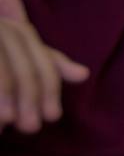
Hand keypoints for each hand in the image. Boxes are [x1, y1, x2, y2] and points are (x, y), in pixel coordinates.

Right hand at [0, 0, 88, 133]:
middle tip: (31, 128)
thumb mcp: (20, 59)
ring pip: (1, 71)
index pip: (39, 60)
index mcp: (12, 27)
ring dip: (3, 98)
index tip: (53, 117)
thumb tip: (83, 74)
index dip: (49, 88)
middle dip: (28, 99)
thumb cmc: (2, 64)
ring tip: (4, 126)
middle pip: (20, 68)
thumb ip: (48, 64)